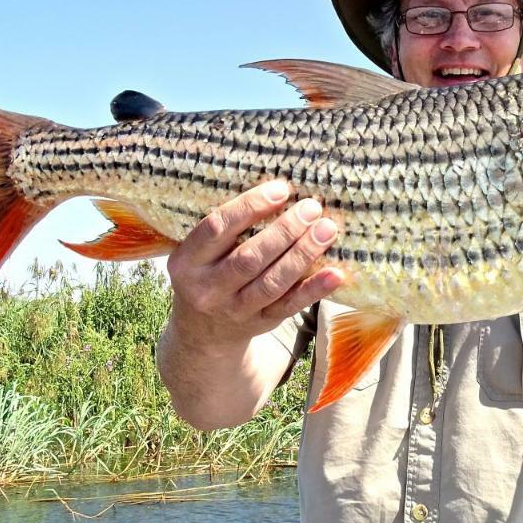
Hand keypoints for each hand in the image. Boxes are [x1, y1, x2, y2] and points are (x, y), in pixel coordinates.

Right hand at [165, 180, 343, 351]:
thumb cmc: (206, 275)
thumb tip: (277, 190)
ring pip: (272, 282)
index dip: (249, 207)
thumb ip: (226, 229)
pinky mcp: (260, 323)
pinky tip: (335, 274)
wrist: (201, 333)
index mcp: (187, 262)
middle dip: (284, 231)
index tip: (281, 189)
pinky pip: (290, 306)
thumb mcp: (198, 254)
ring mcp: (235, 310)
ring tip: (326, 230)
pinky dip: (314, 290)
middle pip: (249, 258)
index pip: (217, 228)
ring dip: (302, 254)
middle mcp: (208, 289)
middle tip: (311, 208)